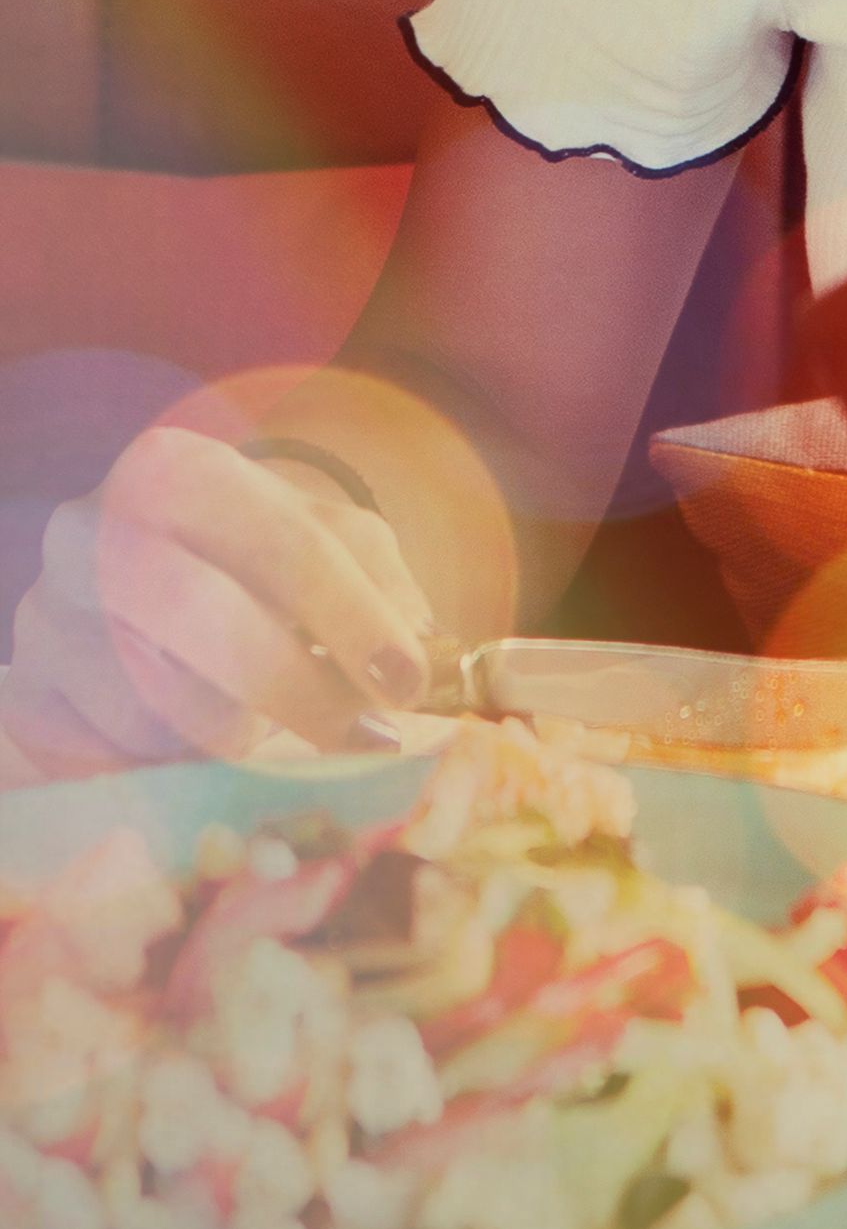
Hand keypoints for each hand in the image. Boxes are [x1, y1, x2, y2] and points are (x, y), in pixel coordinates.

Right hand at [0, 430, 435, 779]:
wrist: (115, 593)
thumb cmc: (241, 564)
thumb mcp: (316, 545)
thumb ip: (375, 582)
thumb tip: (425, 653)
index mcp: (179, 470)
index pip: (280, 538)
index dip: (350, 611)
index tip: (404, 678)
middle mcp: (94, 530)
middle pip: (207, 614)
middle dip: (298, 686)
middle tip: (366, 736)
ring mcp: (46, 615)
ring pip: (160, 700)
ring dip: (234, 730)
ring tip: (264, 724)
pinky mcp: (24, 698)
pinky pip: (116, 753)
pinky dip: (171, 759)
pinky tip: (188, 740)